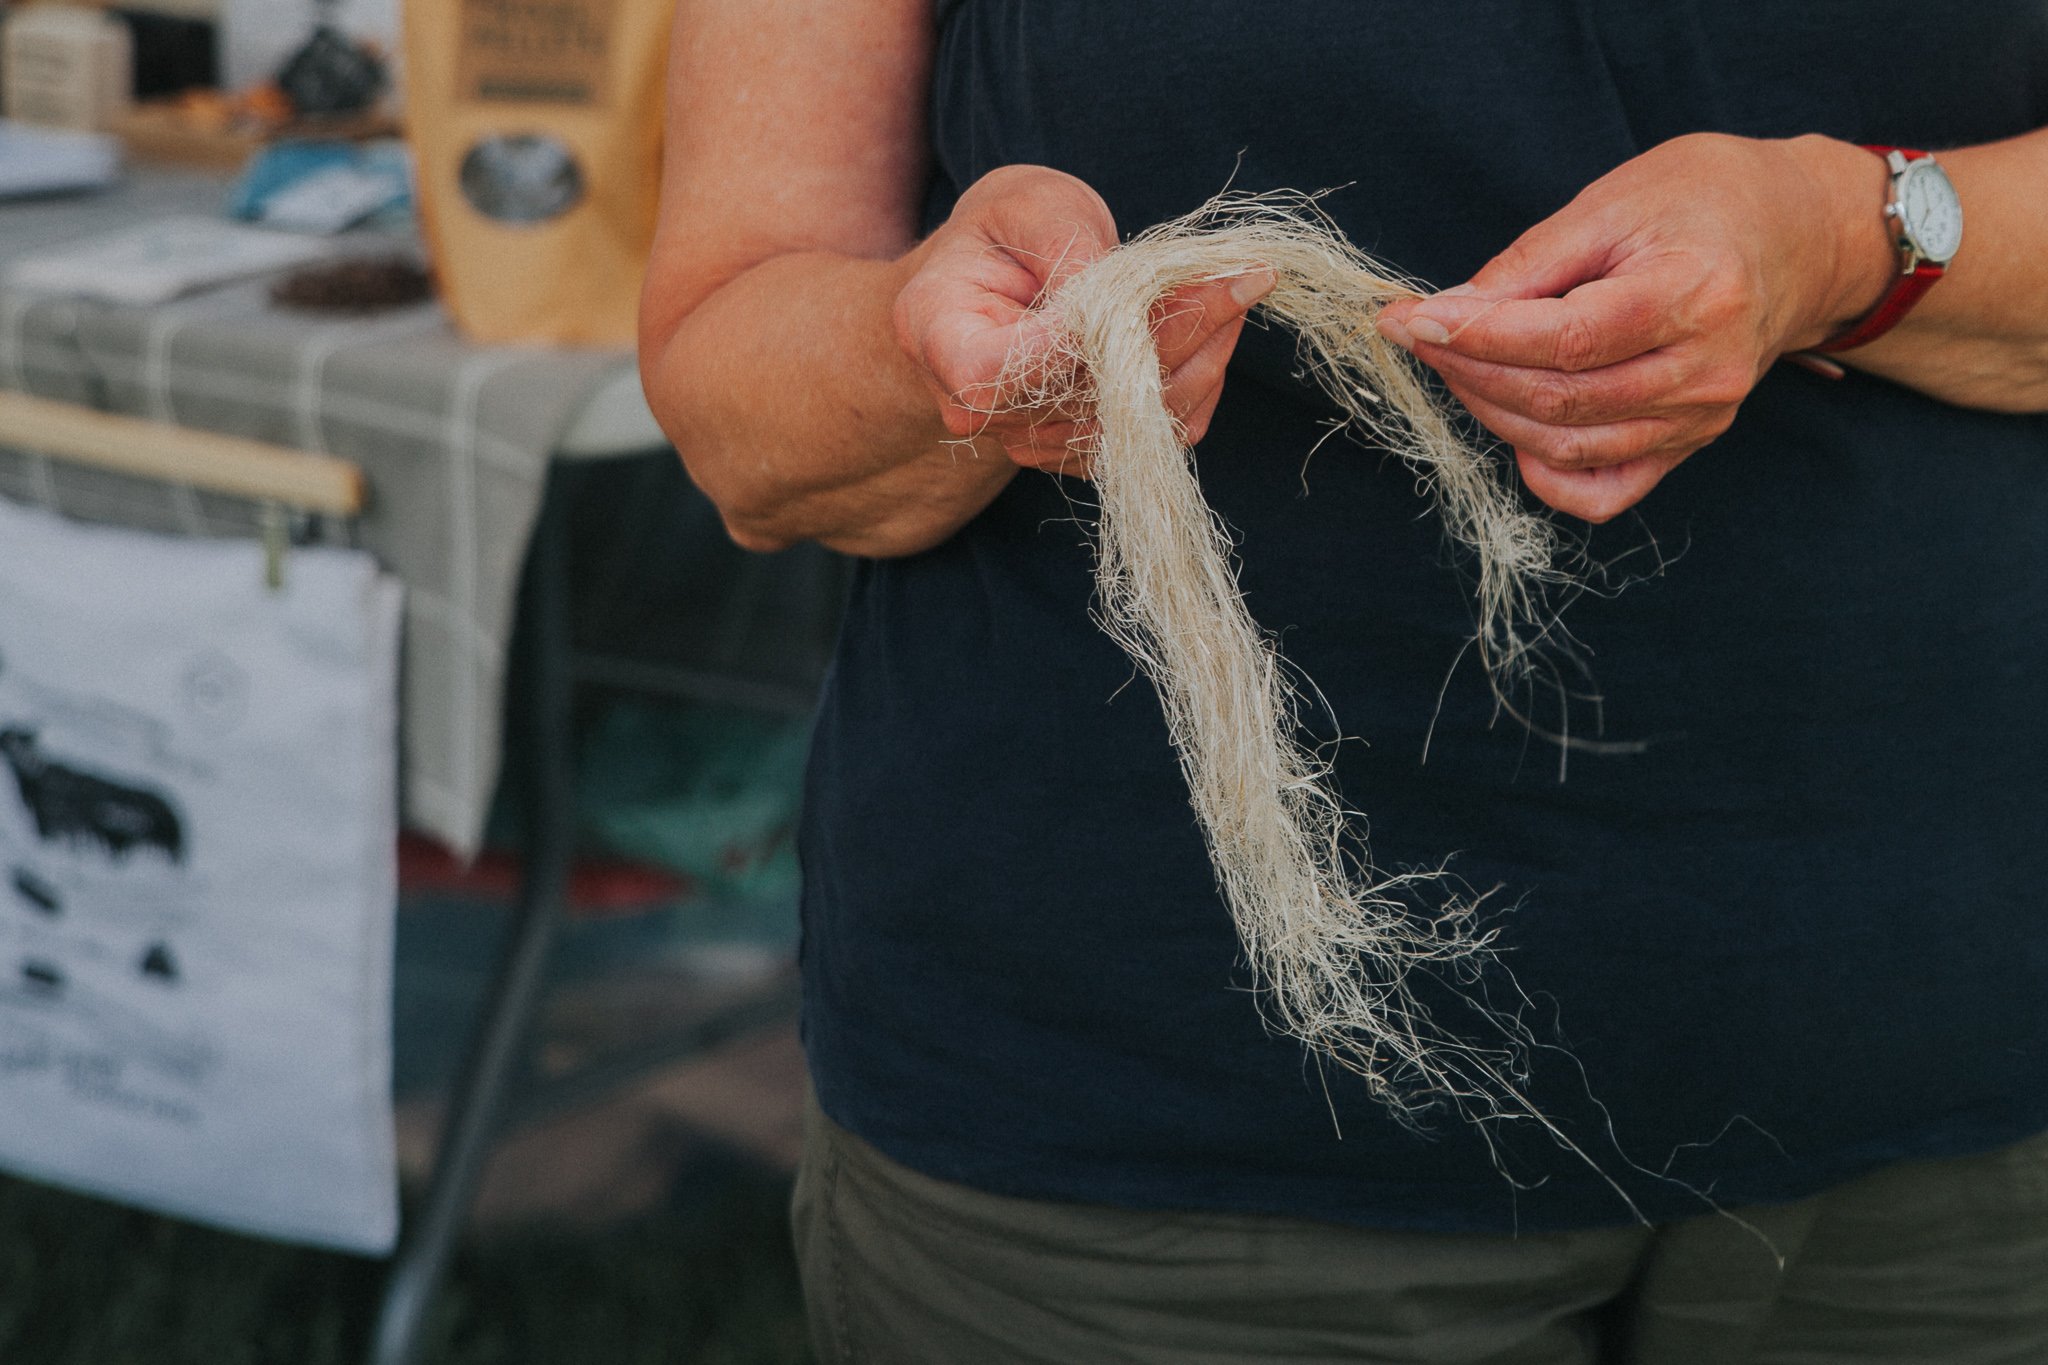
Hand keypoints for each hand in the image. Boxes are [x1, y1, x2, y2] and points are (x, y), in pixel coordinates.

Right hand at [893, 164, 1274, 476]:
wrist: (994, 281)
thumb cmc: (1005, 231)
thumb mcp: (1027, 203)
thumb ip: (1067, 242)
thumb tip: (1126, 295)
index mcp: (940, 339)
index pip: (1004, 370)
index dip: (1083, 339)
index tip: (1167, 280)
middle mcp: (977, 410)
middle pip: (1086, 394)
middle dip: (1176, 333)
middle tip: (1243, 276)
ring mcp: (1029, 440)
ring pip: (1133, 423)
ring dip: (1200, 358)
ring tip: (1238, 290)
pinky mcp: (1078, 449)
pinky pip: (1153, 435)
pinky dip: (1196, 382)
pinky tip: (1217, 328)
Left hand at [1377, 134, 1892, 521]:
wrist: (1795, 237)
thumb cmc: (1703, 202)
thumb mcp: (1613, 203)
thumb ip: (1529, 265)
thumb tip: (1447, 314)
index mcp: (1693, 293)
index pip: (1565, 340)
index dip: (1476, 337)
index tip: (1411, 320)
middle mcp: (1704, 369)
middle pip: (1558, 399)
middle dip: (1469, 370)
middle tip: (1422, 333)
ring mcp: (1700, 417)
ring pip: (1567, 445)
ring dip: (1492, 410)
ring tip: (1459, 363)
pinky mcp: (1689, 444)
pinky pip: (1604, 491)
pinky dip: (1547, 472)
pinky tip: (1518, 428)